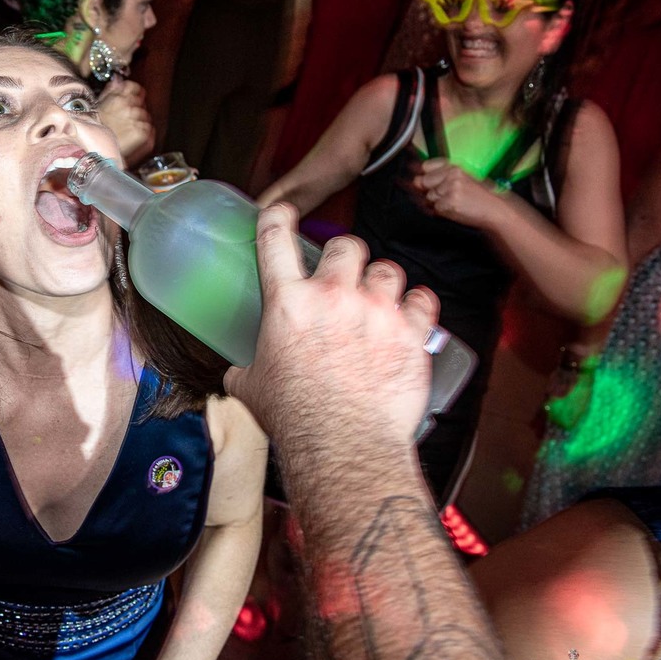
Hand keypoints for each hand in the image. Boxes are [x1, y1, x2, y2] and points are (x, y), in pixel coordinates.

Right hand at [97, 77, 154, 165]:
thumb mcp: (97, 106)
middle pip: (139, 103)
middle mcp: (127, 107)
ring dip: (138, 122)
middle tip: (124, 120)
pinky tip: (132, 137)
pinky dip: (143, 133)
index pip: (133, 87)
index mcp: (117, 98)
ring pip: (144, 116)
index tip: (132, 97)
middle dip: (134, 110)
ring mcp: (135, 120)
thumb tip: (118, 79)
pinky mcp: (140, 132)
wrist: (95, 150)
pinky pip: (148, 129)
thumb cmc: (94, 129)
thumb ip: (110, 91)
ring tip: (126, 130)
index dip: (134, 92)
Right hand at [224, 204, 436, 453]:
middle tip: (345, 277)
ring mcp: (377, 311)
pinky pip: (422, 299)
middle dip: (346, 257)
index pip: (276, 239)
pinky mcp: (411, 332)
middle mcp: (334, 296)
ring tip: (379, 301)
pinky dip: (417, 306)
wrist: (344, 446)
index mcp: (288, 303)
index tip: (282, 213)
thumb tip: (238, 373)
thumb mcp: (251, 388)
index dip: (278, 218)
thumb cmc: (296, 419)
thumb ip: (245, 369)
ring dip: (382, 281)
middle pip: (347, 245)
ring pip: (388, 269)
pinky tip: (410, 316)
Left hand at [410, 158, 500, 226]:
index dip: (423, 175)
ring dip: (436, 203)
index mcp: (455, 166)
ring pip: (428, 197)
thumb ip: (441, 177)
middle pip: (423, 182)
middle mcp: (451, 174)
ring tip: (453, 203)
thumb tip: (416, 180)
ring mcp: (450, 188)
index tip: (423, 180)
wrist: (497, 209)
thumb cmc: (481, 196)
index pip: (425, 166)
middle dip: (427, 191)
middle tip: (443, 196)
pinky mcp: (449, 203)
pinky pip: (435, 209)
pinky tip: (455, 209)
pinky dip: (442, 212)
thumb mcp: (463, 179)